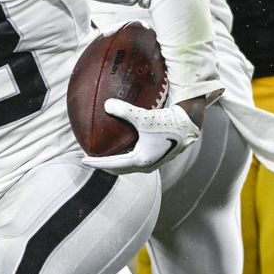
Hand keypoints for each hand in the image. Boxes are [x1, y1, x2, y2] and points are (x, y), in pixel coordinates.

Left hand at [81, 98, 200, 173]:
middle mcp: (147, 165)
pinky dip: (126, 155)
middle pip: (119, 169)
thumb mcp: (144, 117)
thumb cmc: (168, 122)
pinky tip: (123, 144)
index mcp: (141, 161)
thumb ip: (125, 111)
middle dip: (104, 165)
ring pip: (129, 165)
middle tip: (91, 158)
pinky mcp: (159, 155)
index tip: (83, 160)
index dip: (96, 163)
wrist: (190, 125)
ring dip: (116, 161)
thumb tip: (106, 104)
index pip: (112, 165)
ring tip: (104, 154)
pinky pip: (137, 158)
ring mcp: (154, 161)